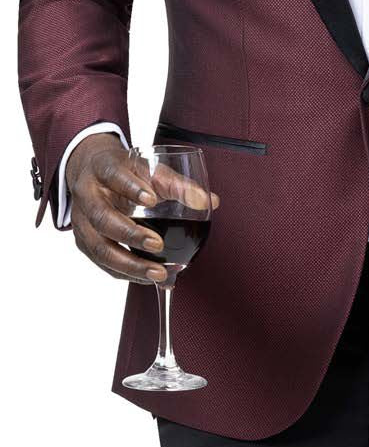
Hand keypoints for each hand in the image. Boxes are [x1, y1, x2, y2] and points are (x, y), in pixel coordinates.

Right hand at [65, 134, 219, 284]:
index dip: (131, 188)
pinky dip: (126, 273)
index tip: (152, 199)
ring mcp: (81, 220)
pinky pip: (102, 262)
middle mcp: (87, 194)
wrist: (94, 172)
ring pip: (99, 247)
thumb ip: (178, 185)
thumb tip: (209, 201)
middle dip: (130, 234)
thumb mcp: (150, 169)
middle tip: (158, 244)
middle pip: (102, 217)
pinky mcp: (83, 241)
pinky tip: (148, 278)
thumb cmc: (126, 171)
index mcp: (103, 168)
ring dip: (129, 263)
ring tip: (158, 273)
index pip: (113, 175)